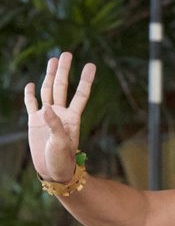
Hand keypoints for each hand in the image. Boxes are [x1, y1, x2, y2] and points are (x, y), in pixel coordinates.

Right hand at [24, 53, 95, 181]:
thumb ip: (55, 125)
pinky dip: (31, 94)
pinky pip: (32, 104)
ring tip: (52, 60)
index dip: (85, 80)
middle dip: (64, 70)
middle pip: (62, 87)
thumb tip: (46, 109)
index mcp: (72, 118)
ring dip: (50, 76)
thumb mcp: (61, 144)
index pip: (80, 95)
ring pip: (48, 91)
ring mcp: (47, 117)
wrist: (53, 172)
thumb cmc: (62, 160)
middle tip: (66, 53)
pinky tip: (32, 84)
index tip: (91, 65)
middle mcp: (61, 114)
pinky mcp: (35, 122)